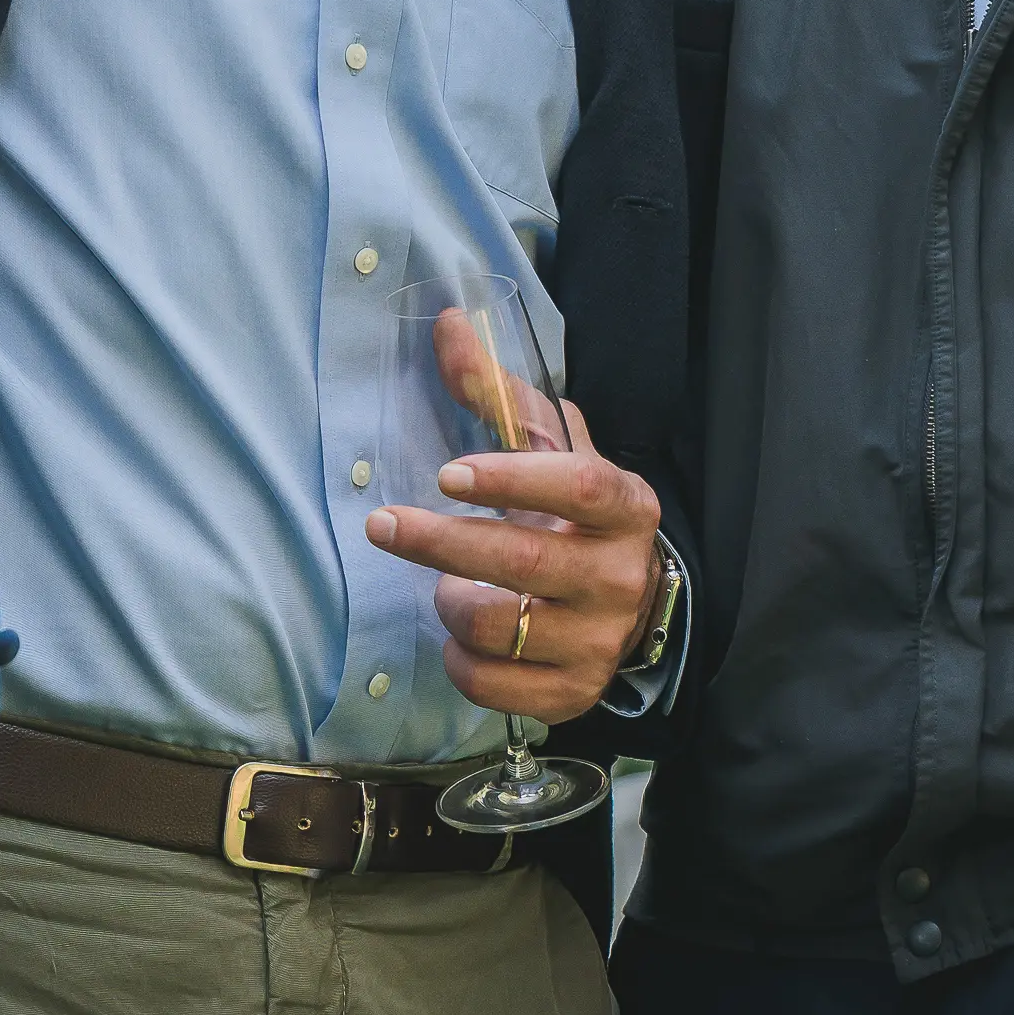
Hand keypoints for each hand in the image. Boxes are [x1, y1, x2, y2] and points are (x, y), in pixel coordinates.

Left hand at [363, 397, 664, 723]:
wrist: (629, 604)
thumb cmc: (576, 513)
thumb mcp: (554, 449)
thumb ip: (500, 392)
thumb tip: (446, 323)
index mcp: (626, 506)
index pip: (578, 486)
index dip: (511, 479)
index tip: (446, 474)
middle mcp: (620, 576)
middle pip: (524, 560)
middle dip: (440, 542)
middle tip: (384, 524)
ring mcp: (599, 641)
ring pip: (498, 625)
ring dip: (450, 601)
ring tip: (447, 584)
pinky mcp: (573, 692)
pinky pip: (492, 685)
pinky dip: (459, 659)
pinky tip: (462, 634)